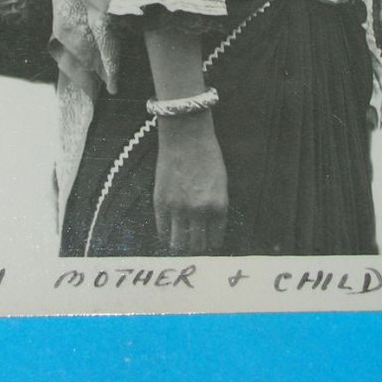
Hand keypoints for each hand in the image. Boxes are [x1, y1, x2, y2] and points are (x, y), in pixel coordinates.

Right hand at [154, 112, 227, 253]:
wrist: (186, 135)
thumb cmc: (206, 155)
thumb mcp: (220, 183)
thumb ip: (215, 208)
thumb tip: (209, 230)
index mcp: (218, 206)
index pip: (215, 241)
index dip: (210, 243)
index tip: (206, 240)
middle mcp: (199, 211)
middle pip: (196, 246)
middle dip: (196, 245)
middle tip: (193, 239)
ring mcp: (178, 208)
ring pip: (178, 244)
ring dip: (180, 243)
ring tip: (180, 236)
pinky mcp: (161, 202)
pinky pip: (162, 231)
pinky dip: (165, 233)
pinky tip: (168, 227)